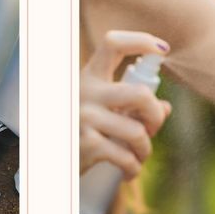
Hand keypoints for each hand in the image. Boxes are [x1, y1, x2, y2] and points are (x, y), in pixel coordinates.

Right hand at [80, 30, 172, 178]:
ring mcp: (85, 117)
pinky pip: (126, 157)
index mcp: (89, 77)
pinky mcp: (87, 144)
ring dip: (145, 150)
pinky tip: (128, 172)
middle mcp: (86, 92)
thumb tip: (164, 108)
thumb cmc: (78, 132)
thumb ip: (130, 107)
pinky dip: (133, 169)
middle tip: (152, 128)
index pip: (113, 44)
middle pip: (140, 93)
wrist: (49, 162)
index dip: (140, 41)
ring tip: (138, 157)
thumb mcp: (100, 112)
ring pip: (138, 132)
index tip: (162, 49)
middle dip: (155, 115)